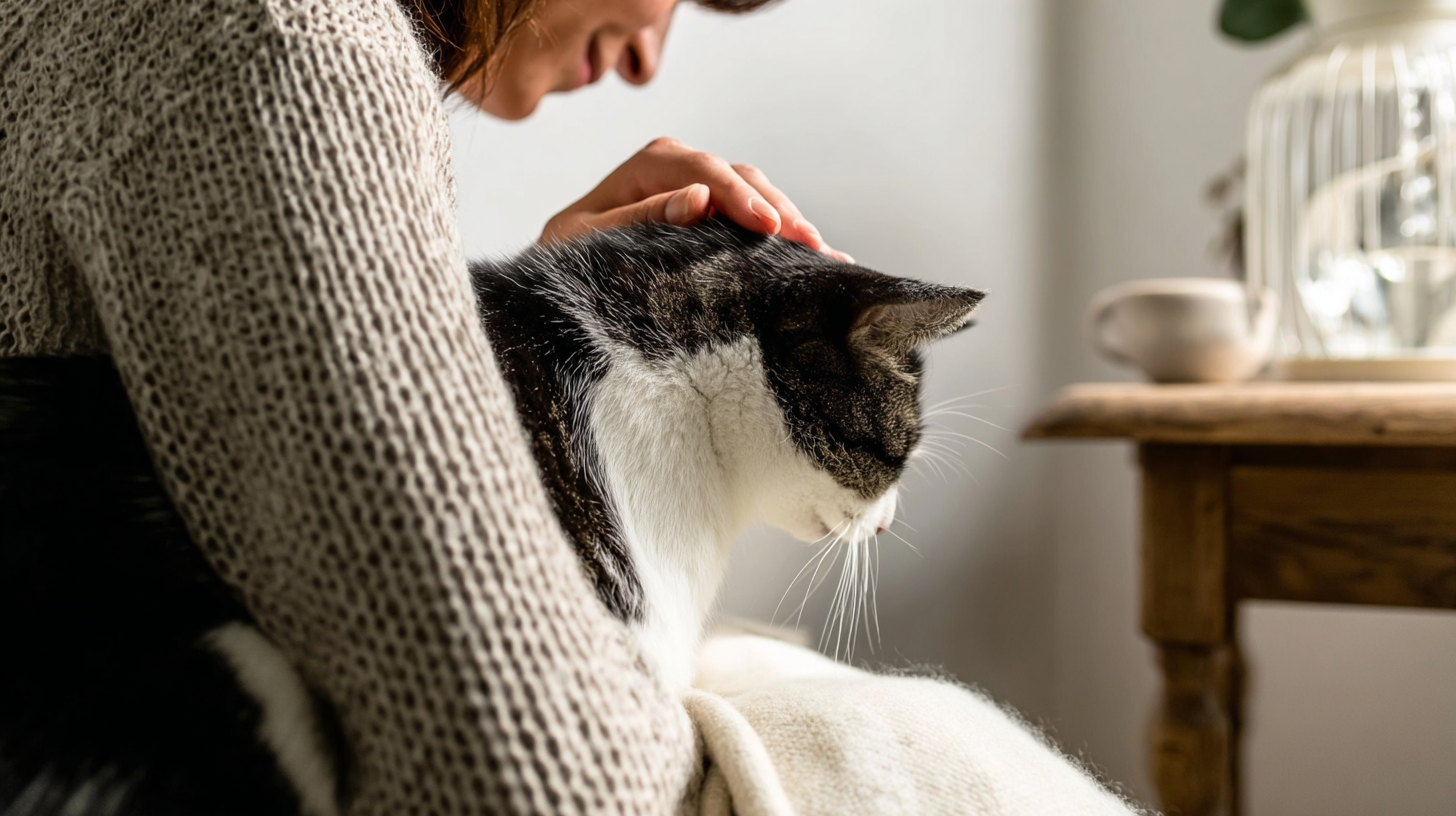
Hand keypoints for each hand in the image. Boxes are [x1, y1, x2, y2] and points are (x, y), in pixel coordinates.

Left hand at [540, 137, 852, 261]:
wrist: (563, 272)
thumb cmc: (568, 256)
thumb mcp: (588, 240)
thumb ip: (640, 218)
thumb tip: (698, 200)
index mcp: (650, 164)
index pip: (705, 172)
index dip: (741, 199)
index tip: (769, 229)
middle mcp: (682, 168)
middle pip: (742, 178)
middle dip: (779, 211)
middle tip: (810, 245)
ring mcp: (702, 188)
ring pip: (758, 194)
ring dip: (791, 223)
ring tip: (823, 253)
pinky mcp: (716, 214)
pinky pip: (756, 216)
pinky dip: (785, 234)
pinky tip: (819, 254)